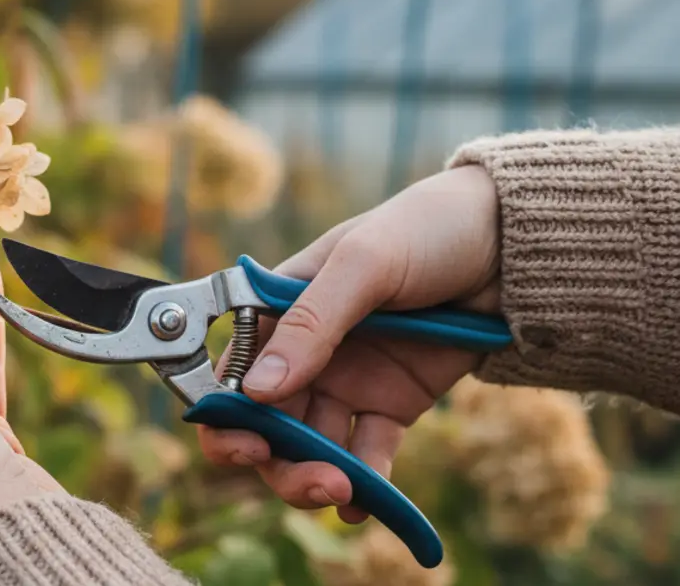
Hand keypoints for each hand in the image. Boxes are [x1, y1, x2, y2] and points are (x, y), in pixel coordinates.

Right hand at [198, 165, 501, 521]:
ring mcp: (348, 379)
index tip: (246, 444)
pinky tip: (366, 504)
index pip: (231, 369)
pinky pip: (366, 453)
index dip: (224, 413)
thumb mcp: (364, 263)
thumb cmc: (426, 230)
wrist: (510, 246)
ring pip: (311, 445)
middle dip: (277, 459)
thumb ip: (312, 323)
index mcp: (279, 307)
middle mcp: (305, 349)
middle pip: (266, 421)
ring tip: (343, 490)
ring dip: (316, 474)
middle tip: (312, 481)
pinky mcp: (392, 403)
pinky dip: (364, 484)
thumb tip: (256, 391)